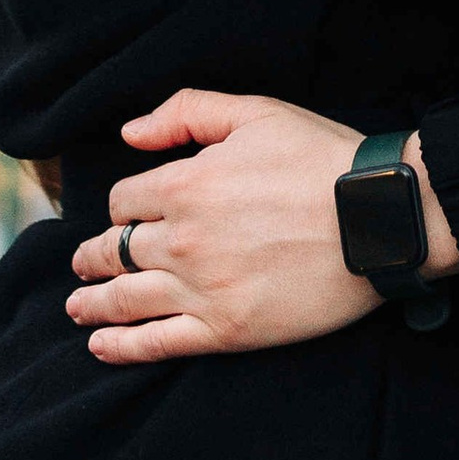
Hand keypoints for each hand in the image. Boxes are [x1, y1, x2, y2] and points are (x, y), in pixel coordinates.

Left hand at [65, 90, 376, 366]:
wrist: (380, 219)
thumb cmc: (323, 159)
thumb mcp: (256, 112)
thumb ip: (187, 112)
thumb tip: (130, 134)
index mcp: (185, 186)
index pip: (124, 201)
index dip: (123, 206)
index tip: (129, 214)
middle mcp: (182, 241)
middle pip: (114, 252)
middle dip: (94, 257)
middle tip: (82, 264)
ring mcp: (202, 290)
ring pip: (125, 299)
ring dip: (93, 303)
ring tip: (78, 307)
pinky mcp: (226, 330)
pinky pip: (157, 343)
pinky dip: (120, 347)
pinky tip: (100, 346)